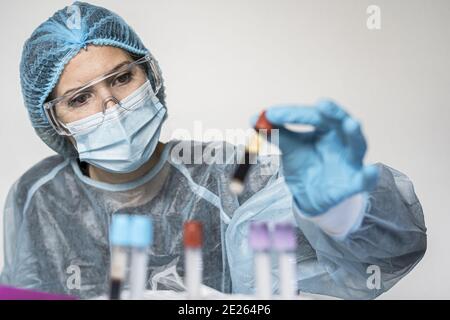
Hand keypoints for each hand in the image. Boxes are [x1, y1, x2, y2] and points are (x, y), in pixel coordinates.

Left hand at [263, 99, 378, 215]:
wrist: (311, 196)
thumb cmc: (305, 166)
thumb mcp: (290, 150)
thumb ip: (276, 135)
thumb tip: (254, 118)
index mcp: (326, 130)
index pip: (314, 116)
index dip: (294, 114)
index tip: (271, 114)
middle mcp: (342, 141)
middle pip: (341, 123)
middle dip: (334, 113)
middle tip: (322, 104)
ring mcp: (350, 161)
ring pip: (358, 146)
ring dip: (354, 135)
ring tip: (351, 123)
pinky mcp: (354, 183)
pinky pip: (364, 180)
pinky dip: (368, 176)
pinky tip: (369, 171)